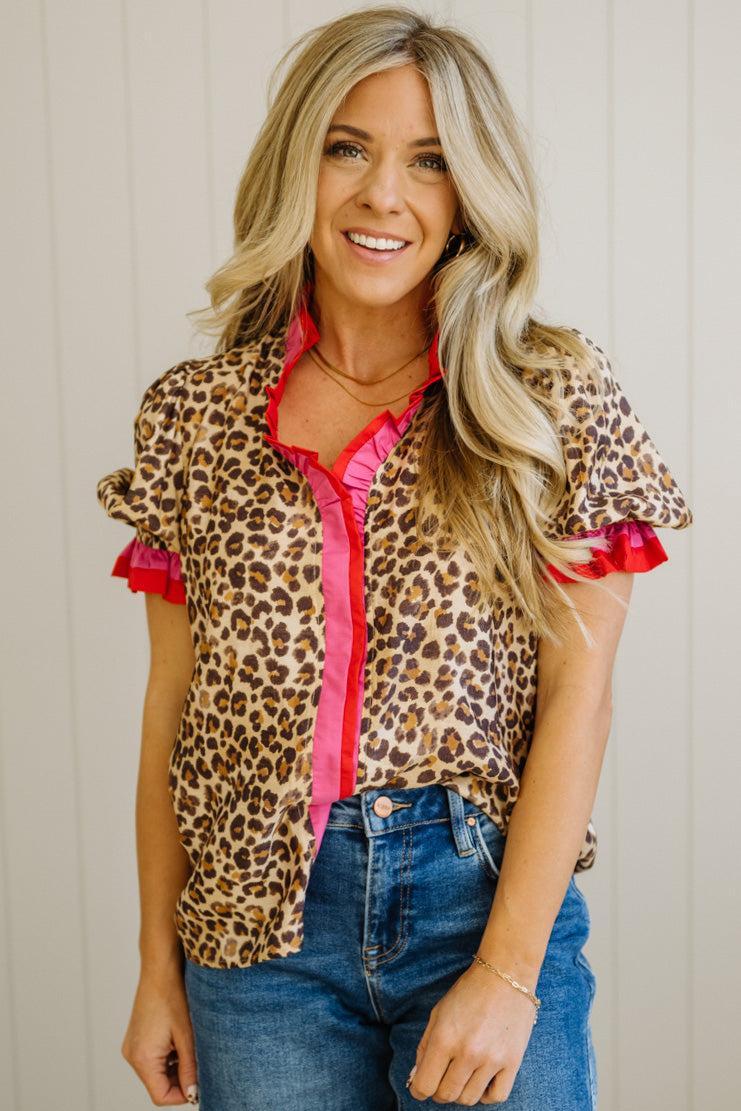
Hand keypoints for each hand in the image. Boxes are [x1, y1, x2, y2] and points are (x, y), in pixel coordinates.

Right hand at [121, 962, 198, 1105]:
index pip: (160, 1095)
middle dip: (179, 1079)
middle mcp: (132, 1055)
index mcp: (142, 1058)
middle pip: (158, 1085)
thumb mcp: (187, 1036)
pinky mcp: (136, 1038)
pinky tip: (180, 1038)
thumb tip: (194, 1093)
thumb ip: (189, 1068)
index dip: (182, 1095)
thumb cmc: (173, 997)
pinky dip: (168, 1056)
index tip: (200, 1083)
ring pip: (156, 1072)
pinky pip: (152, 1058)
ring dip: (175, 1067)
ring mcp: (132, 1046)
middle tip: (198, 1063)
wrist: (160, 969)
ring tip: (189, 1045)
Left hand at [407, 959, 538, 1104]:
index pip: (424, 1085)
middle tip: (441, 1080)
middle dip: (438, 1092)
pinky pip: (497, 1097)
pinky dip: (486, 1094)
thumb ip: (425, 1047)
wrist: (506, 974)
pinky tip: (482, 1079)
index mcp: (444, 1038)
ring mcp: (492, 1059)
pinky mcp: (513, 1062)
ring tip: (462, 1075)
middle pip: (446, 1095)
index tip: (420, 1088)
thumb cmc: (468, 991)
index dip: (418, 1090)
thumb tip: (417, 1078)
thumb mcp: (438, 1013)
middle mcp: (467, 1053)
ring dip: (461, 1092)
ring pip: (469, 1099)